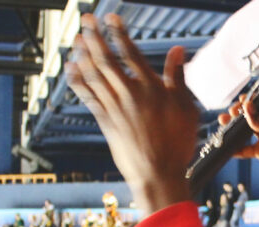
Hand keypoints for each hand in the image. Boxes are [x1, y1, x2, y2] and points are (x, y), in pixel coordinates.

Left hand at [67, 14, 197, 215]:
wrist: (159, 175)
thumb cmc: (178, 144)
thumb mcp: (186, 109)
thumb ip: (178, 78)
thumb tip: (178, 51)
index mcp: (152, 89)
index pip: (131, 53)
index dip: (119, 33)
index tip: (111, 18)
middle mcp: (130, 95)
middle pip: (107, 59)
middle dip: (94, 37)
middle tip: (86, 20)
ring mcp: (115, 108)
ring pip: (94, 75)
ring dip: (83, 54)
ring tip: (77, 38)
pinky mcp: (105, 122)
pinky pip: (87, 96)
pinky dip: (78, 80)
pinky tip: (71, 68)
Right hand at [218, 101, 258, 212]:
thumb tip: (246, 109)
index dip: (253, 101)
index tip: (242, 100)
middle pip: (255, 115)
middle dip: (241, 113)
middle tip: (231, 112)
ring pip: (248, 130)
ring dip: (235, 127)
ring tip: (224, 123)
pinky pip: (246, 149)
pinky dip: (236, 148)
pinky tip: (227, 145)